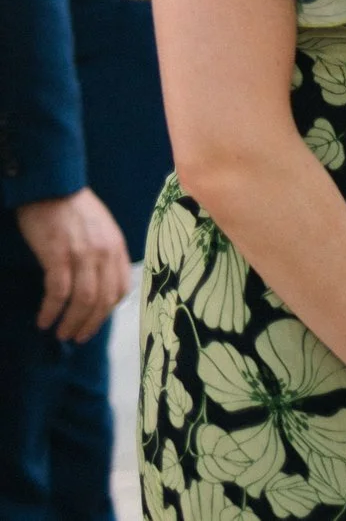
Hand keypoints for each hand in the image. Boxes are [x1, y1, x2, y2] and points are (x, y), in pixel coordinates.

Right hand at [14, 188, 129, 342]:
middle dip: (89, 324)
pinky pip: (58, 292)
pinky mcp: (59, 255)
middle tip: (75, 338)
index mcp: (117, 248)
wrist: (53, 188)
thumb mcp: (101, 231)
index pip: (120, 289)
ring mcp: (83, 254)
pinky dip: (51, 310)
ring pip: (83, 300)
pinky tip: (43, 319)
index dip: (107, 312)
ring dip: (70, 322)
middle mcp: (105, 253)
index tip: (94, 325)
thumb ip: (105, 255)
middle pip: (103, 300)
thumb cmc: (73, 210)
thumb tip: (99, 285)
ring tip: (58, 333)